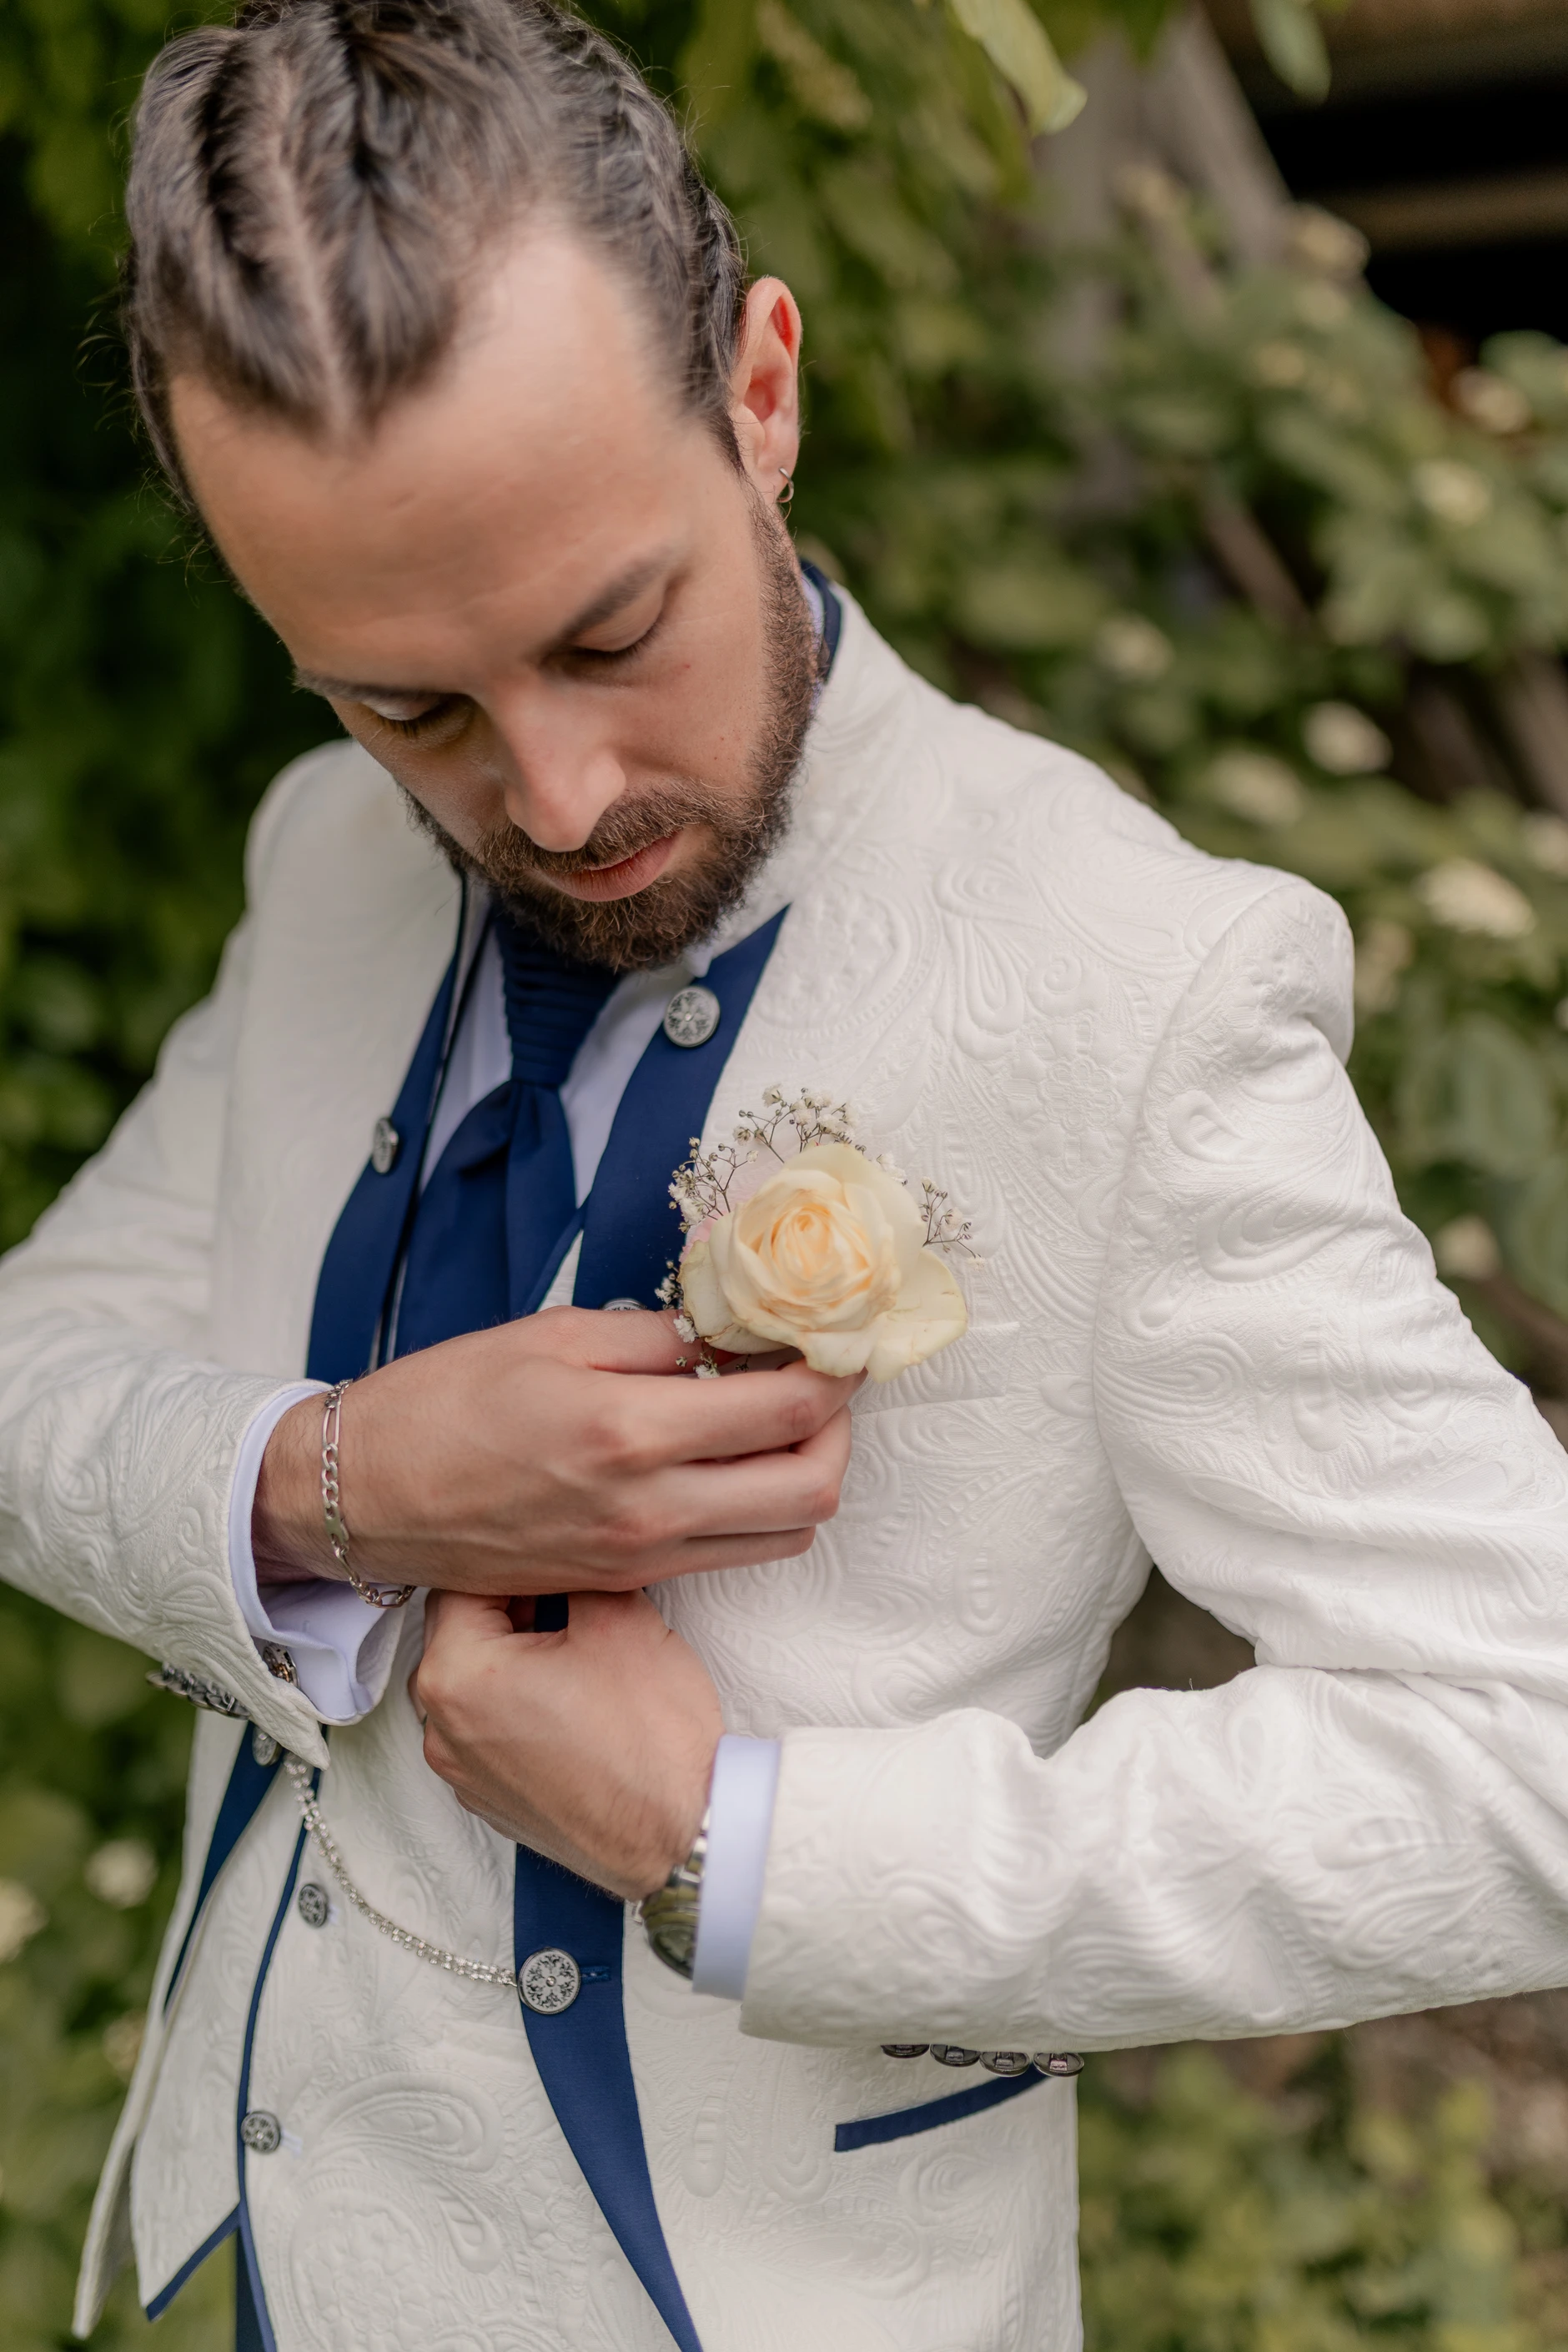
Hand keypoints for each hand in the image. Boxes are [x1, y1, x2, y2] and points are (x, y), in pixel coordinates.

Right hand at [252, 1306, 857, 1593]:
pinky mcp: (628, 1580)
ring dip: (808, 1476)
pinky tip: (732, 1461)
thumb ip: (660, 1334)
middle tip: (827, 1383)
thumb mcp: (554, 1334)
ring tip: (784, 1422)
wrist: (368, 1496)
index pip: (787, 1411)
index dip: (836, 1371)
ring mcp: (642, 1555)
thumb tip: (737, 1328)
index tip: (841, 1338)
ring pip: (786, 1534)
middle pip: (813, 1488)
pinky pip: (732, 1555)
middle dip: (842, 1431)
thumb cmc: (447, 1401)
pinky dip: (759, 1510)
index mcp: (630, 1431)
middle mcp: (649, 1507)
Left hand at [412, 1586, 720, 1898]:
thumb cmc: (649, 1736)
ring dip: (513, 1655)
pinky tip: (572, 1701)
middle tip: (569, 1594)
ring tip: (574, 1645)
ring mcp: (462, 1772)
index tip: (552, 1556)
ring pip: (474, 1682)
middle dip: (510, 1606)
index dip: (514, 1561)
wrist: (681, 1834)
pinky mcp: (489, 1799)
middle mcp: (440, 1728)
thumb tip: (564, 1555)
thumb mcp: (618, 1616)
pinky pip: (489, 1730)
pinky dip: (518, 1705)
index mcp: (456, 1674)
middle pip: (460, 1633)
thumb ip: (574, 1570)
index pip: (461, 1583)